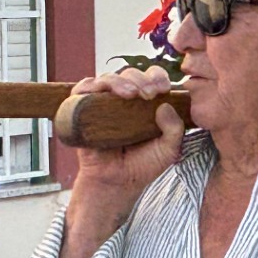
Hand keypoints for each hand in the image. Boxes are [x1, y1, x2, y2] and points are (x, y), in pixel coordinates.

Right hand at [69, 68, 186, 198]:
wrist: (117, 183)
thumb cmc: (142, 165)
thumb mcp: (169, 149)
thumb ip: (175, 129)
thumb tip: (165, 105)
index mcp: (146, 102)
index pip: (152, 78)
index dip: (158, 77)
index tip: (164, 89)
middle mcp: (124, 99)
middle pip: (130, 74)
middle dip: (142, 79)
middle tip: (150, 93)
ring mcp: (103, 103)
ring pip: (108, 78)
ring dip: (120, 81)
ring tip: (132, 94)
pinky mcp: (82, 110)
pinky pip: (82, 89)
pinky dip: (91, 86)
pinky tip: (104, 93)